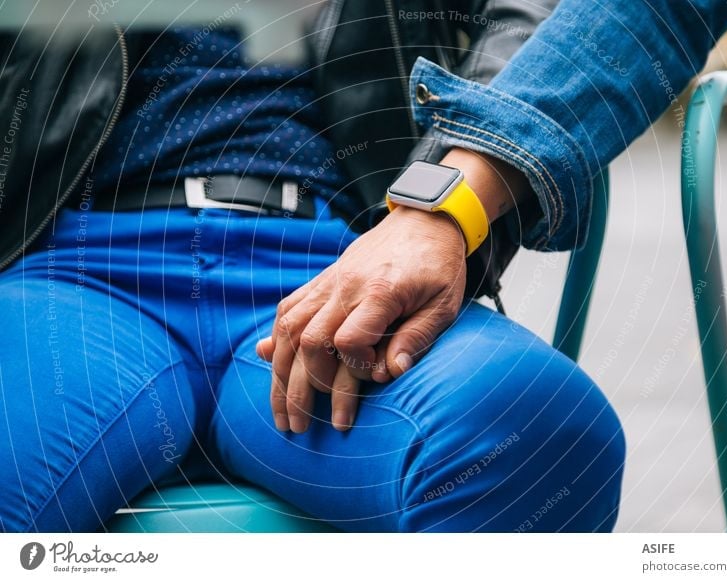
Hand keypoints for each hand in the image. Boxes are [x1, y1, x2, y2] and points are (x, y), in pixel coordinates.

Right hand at [257, 206, 466, 432]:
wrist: (424, 220)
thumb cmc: (439, 265)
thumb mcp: (443, 304)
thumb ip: (417, 337)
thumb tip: (391, 373)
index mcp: (380, 292)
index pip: (348, 341)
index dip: (354, 369)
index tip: (372, 380)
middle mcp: (346, 286)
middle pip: (308, 341)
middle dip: (300, 389)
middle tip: (299, 426)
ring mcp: (330, 282)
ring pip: (289, 328)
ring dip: (279, 372)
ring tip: (279, 410)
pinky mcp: (323, 280)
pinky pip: (289, 308)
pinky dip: (277, 338)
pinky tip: (272, 362)